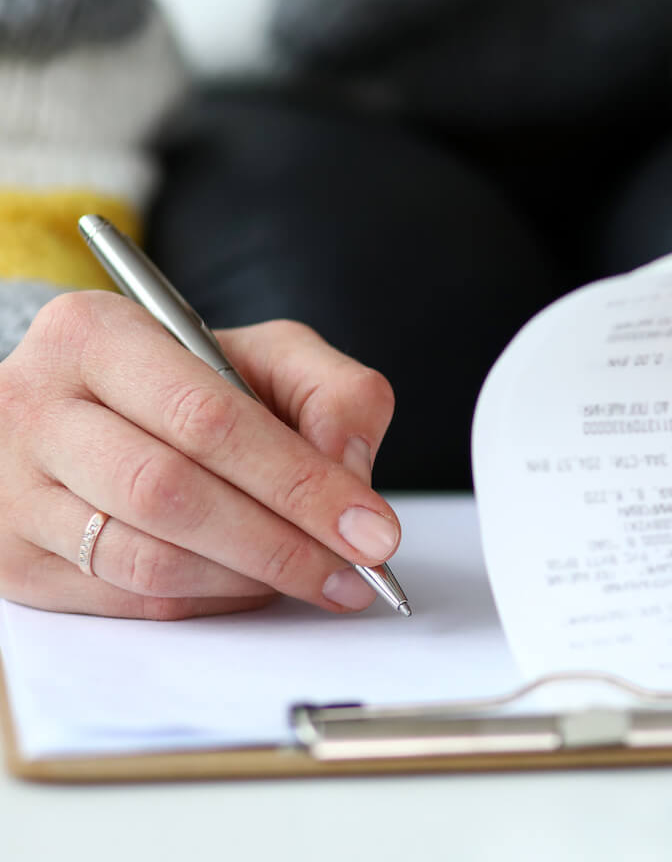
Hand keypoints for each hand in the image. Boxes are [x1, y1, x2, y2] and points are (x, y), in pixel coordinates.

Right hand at [0, 293, 399, 617]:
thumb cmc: (188, 383)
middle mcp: (35, 407)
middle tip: (354, 571)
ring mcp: (13, 489)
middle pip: (171, 493)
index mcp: (94, 335)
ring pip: (145, 559)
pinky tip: (254, 587)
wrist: (84, 411)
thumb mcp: (266, 354)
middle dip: (281, 543)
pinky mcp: (12, 560)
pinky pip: (126, 599)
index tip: (370, 528)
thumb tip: (348, 471)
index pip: (209, 418)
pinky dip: (208, 602)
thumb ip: (332, 391)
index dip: (299, 482)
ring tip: (315, 579)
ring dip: (247, 580)